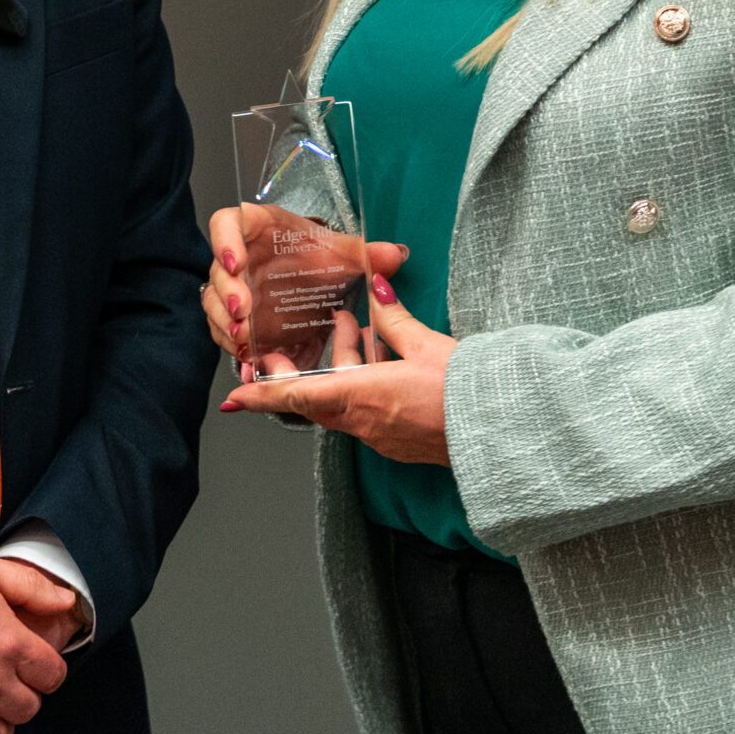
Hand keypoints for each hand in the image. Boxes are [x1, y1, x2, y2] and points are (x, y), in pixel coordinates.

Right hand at [202, 206, 408, 379]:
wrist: (312, 281)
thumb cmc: (318, 259)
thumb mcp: (342, 255)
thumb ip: (367, 254)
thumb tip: (396, 255)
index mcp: (258, 230)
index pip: (228, 223)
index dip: (225, 241)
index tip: (236, 263)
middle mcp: (239, 258)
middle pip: (217, 270)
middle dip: (226, 293)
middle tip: (243, 311)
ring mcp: (233, 289)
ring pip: (214, 303)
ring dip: (224, 322)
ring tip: (245, 340)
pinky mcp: (235, 318)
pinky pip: (223, 331)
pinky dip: (232, 345)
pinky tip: (248, 358)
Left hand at [219, 275, 454, 462]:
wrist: (501, 432)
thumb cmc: (464, 390)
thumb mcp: (426, 345)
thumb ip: (394, 319)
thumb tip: (375, 290)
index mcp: (361, 396)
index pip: (297, 398)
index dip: (262, 396)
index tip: (233, 399)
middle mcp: (364, 422)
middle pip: (317, 398)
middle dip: (301, 372)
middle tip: (289, 348)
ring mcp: (382, 437)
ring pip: (344, 402)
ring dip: (343, 369)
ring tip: (353, 328)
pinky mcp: (400, 443)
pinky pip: (367, 412)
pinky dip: (363, 385)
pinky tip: (383, 359)